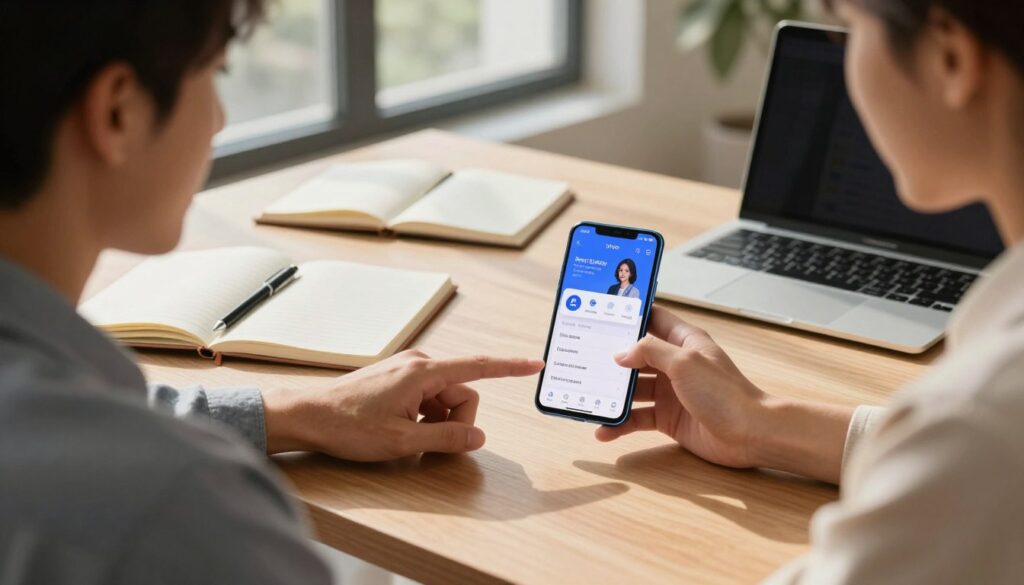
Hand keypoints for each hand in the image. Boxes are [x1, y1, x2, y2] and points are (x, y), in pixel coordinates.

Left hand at [263, 350, 543, 460]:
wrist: (308, 415)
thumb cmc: (348, 426)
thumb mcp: (402, 441)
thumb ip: (446, 439)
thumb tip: (478, 438)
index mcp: (423, 372)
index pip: (478, 366)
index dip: (510, 367)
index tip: (535, 364)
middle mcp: (418, 363)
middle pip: (462, 393)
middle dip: (456, 421)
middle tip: (431, 445)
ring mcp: (407, 370)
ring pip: (446, 397)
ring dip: (439, 421)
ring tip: (410, 438)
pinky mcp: (398, 378)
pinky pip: (429, 397)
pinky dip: (426, 415)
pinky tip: (404, 429)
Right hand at [596, 307, 768, 468]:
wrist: (750, 435)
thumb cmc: (726, 393)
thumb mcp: (684, 362)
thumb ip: (650, 351)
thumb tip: (621, 353)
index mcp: (684, 342)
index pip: (654, 320)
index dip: (631, 317)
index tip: (603, 315)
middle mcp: (676, 365)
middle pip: (637, 357)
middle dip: (612, 360)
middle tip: (585, 359)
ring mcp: (672, 392)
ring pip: (634, 390)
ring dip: (613, 394)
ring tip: (588, 397)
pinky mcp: (669, 419)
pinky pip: (638, 419)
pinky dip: (621, 424)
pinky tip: (604, 430)